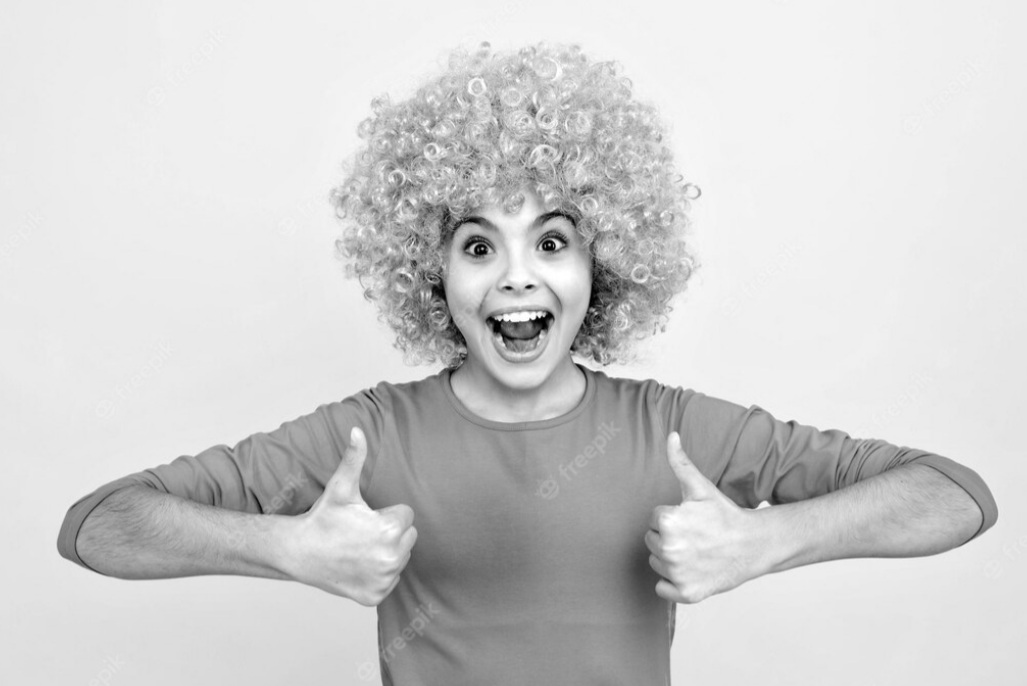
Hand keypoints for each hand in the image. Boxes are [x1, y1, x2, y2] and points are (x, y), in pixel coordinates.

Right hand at [282, 427, 417, 605]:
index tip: (364, 518)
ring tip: (358, 548)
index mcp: (390, 530)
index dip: (385, 514)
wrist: (299, 553)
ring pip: (400, 559)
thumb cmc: (323, 518)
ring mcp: (384, 580)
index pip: (406, 516)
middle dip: (389, 533)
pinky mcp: (376, 596)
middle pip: (407, 538)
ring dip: (384, 553)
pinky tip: (357, 566)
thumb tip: (357, 429)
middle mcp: (391, 558)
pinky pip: (389, 580)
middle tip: (361, 533)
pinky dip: (376, 575)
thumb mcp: (341, 488)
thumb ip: (354, 458)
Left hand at [645, 432, 767, 603]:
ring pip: (656, 564)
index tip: (692, 520)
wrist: (754, 545)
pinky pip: (662, 589)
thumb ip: (679, 461)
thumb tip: (671, 435)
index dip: (672, 518)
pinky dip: (674, 584)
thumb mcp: (700, 487)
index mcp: (666, 521)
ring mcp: (677, 574)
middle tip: (695, 536)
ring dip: (671, 559)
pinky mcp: (686, 593)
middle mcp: (668, 549)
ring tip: (696, 551)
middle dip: (670, 538)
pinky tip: (693, 571)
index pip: (653, 520)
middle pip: (652, 542)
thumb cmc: (725, 514)